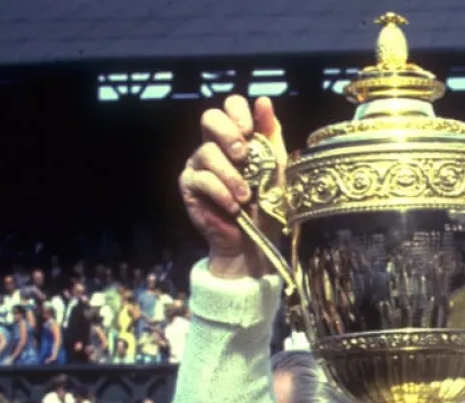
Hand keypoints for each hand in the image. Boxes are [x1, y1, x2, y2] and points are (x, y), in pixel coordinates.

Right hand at [178, 94, 287, 279]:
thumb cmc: (266, 202)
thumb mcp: (275, 166)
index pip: (229, 105)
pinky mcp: (189, 185)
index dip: (238, 112)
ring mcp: (198, 164)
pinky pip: (201, 179)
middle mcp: (214, 145)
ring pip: (207, 152)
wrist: (254, 240)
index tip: (251, 130)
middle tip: (244, 156)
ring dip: (231, 175)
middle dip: (229, 134)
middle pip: (209, 117)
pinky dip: (221, 193)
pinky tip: (233, 207)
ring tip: (245, 196)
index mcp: (236, 136)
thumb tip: (264, 101)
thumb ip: (270, 135)